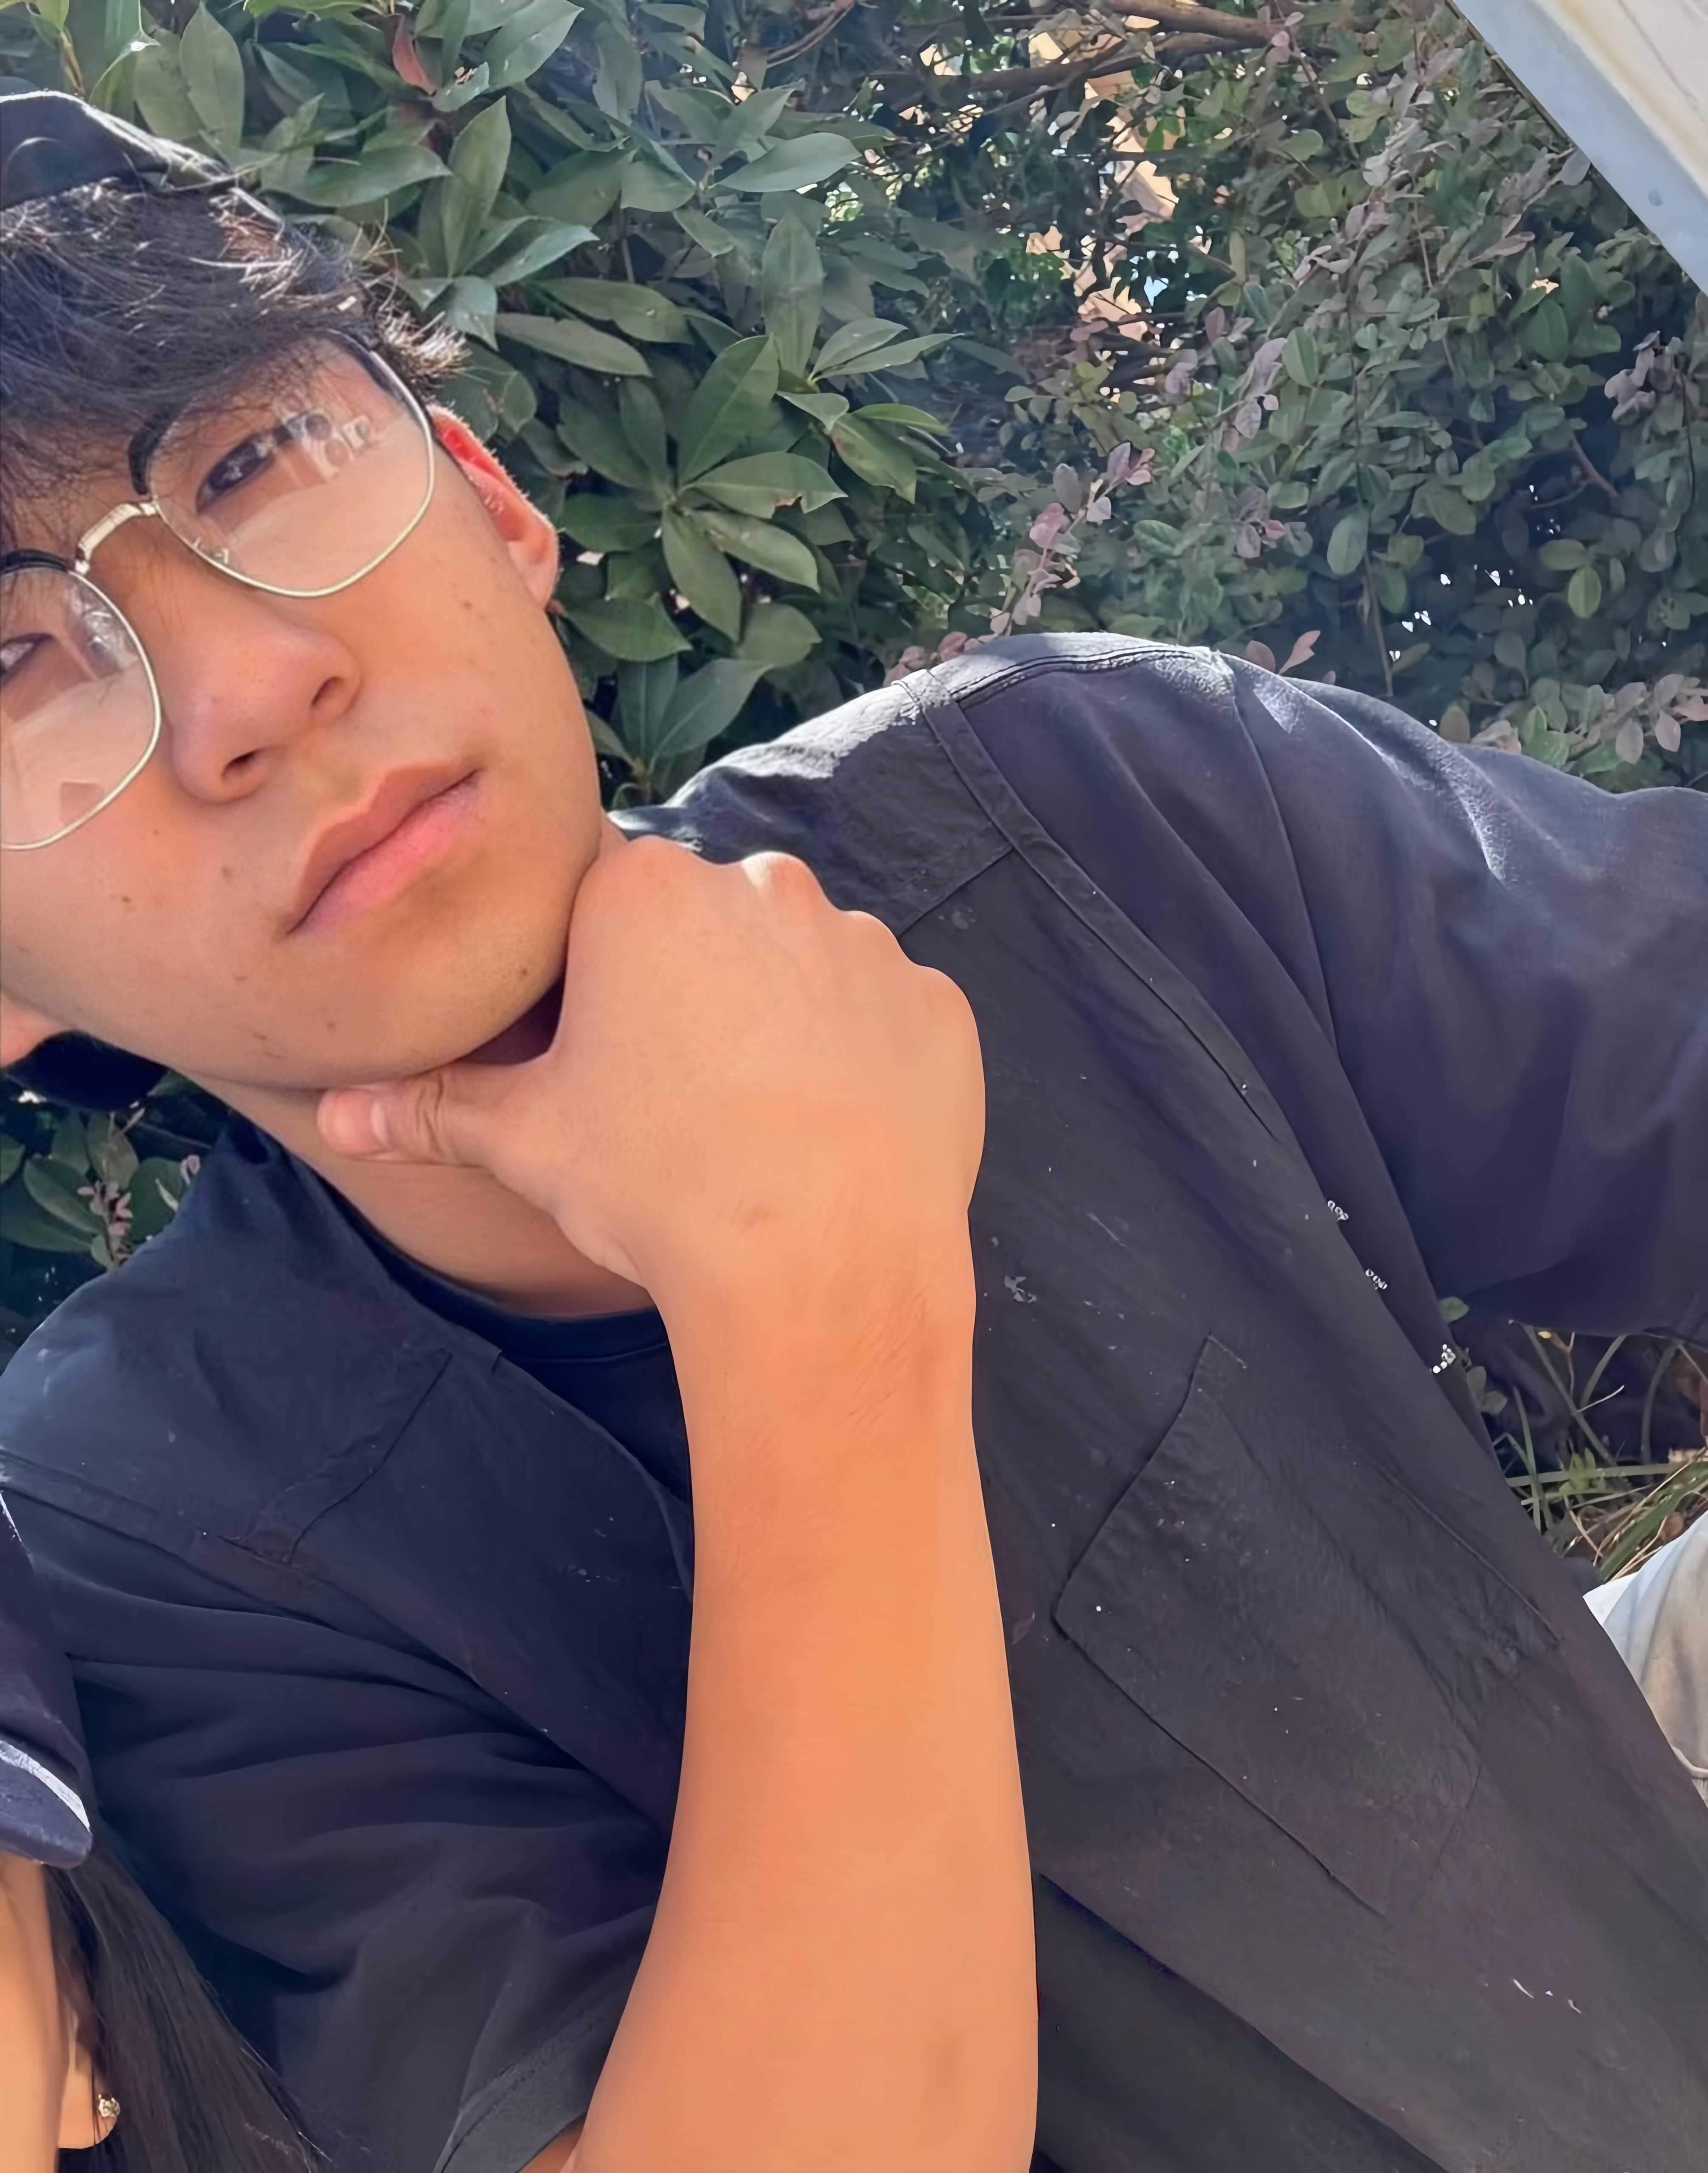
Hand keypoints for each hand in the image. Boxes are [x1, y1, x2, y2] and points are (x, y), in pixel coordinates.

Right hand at [316, 837, 984, 1308]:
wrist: (822, 1265)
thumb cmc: (660, 1186)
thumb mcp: (528, 1142)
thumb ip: (433, 1108)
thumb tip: (337, 1117)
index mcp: (647, 891)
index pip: (600, 898)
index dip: (592, 972)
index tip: (599, 1041)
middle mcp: (763, 887)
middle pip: (707, 922)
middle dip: (689, 988)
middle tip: (675, 1091)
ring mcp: (863, 942)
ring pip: (801, 965)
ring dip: (779, 1019)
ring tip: (760, 1121)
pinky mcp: (936, 1005)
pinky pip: (884, 1018)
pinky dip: (863, 1061)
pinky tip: (836, 1133)